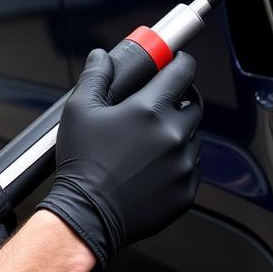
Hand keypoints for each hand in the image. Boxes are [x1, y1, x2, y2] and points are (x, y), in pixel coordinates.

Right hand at [37, 48, 201, 270]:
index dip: (181, 62)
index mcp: (150, 109)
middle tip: (160, 105)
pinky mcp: (186, 191)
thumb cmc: (82, 163)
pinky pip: (192, 168)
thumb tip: (102, 56)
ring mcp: (183, 165)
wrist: (87, 215)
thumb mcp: (79, 110)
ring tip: (149, 144)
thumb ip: (96, 76)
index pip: (182, 72)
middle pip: (192, 105)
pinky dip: (178, 163)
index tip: (178, 62)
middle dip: (179, 100)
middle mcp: (174, 134)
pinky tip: (153, 168)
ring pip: (192, 138)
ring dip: (178, 134)